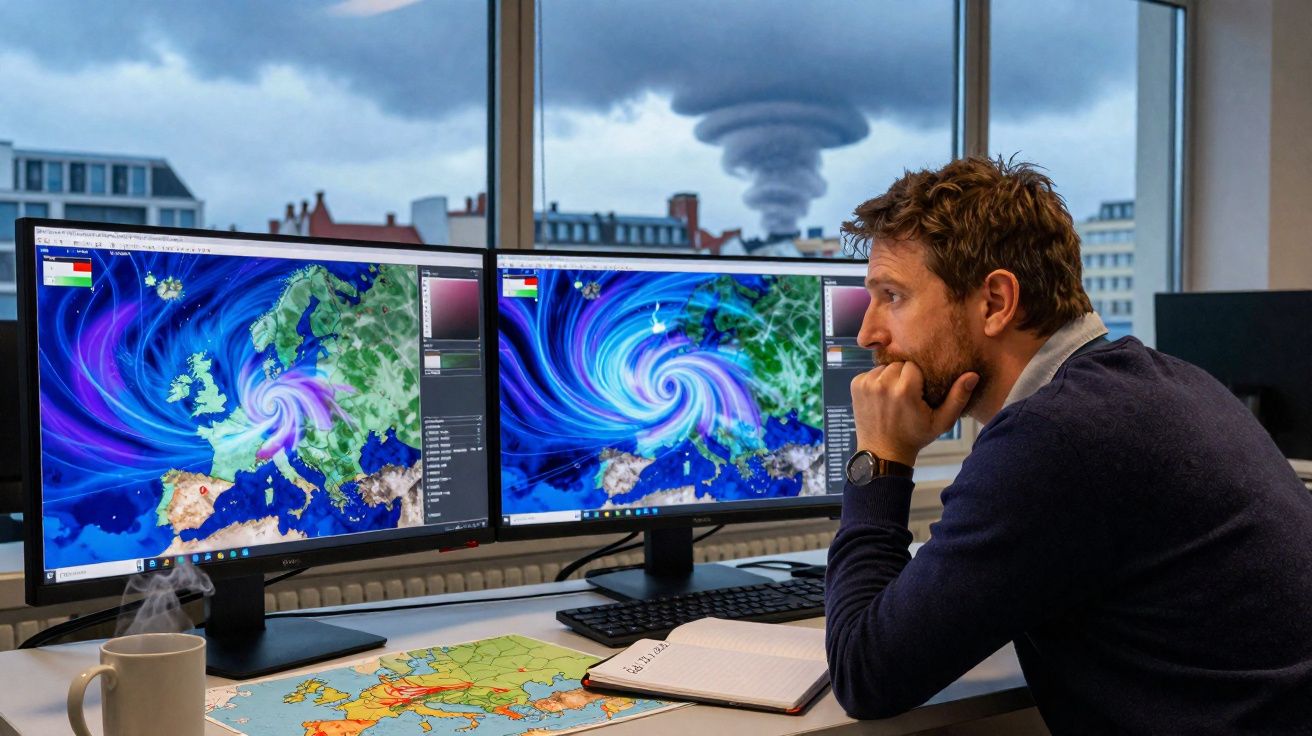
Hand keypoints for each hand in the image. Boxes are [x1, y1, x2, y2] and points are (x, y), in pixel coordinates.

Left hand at [849, 362, 978, 465]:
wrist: (882, 452)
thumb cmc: (914, 437)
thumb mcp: (941, 421)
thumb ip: (958, 397)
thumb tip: (972, 375)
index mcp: (904, 389)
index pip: (914, 366)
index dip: (918, 379)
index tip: (918, 394)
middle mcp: (883, 383)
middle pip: (899, 364)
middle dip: (904, 377)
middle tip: (906, 396)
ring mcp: (866, 384)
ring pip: (884, 367)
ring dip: (889, 378)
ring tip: (893, 397)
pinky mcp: (855, 385)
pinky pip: (871, 373)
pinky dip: (876, 382)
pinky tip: (881, 398)